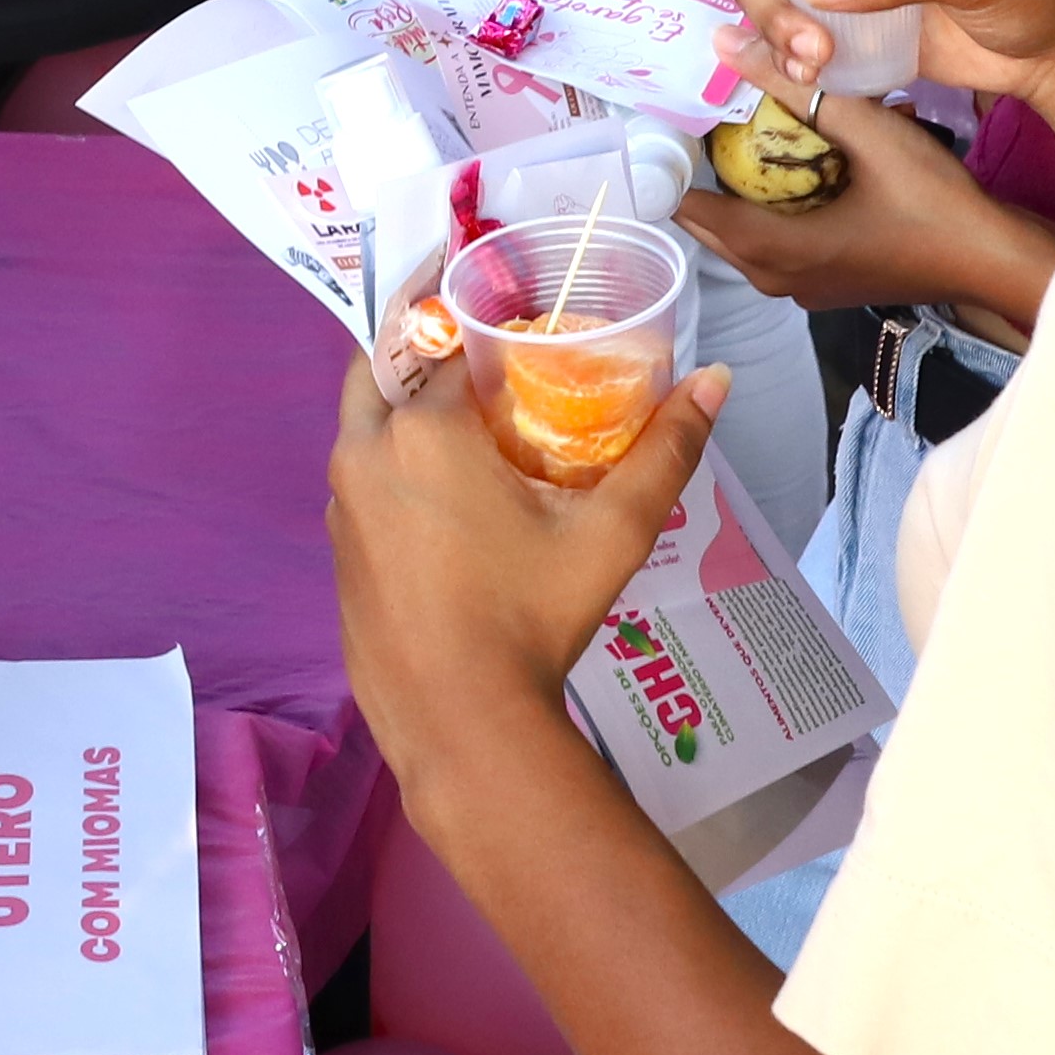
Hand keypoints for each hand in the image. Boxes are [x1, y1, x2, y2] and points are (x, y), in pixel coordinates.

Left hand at [327, 344, 729, 784]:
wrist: (461, 722)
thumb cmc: (533, 617)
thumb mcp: (612, 532)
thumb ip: (666, 450)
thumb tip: (717, 378)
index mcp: (422, 430)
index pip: (445, 344)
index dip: (482, 333)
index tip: (514, 332)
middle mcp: (363, 453)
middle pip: (385, 369)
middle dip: (426, 355)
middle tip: (484, 368)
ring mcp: (339, 507)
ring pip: (366, 428)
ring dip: (406, 413)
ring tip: (473, 429)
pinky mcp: (337, 553)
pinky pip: (361, 484)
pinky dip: (393, 471)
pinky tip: (448, 503)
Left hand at [676, 95, 1054, 321]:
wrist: (996, 259)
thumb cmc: (938, 202)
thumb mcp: (868, 132)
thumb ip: (798, 87)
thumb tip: (730, 42)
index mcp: (778, 251)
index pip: (692, 209)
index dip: (670, 165)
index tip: (662, 118)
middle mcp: (779, 279)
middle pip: (710, 226)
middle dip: (697, 175)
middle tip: (695, 115)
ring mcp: (804, 288)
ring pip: (741, 238)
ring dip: (731, 192)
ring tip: (729, 133)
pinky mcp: (828, 283)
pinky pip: (773, 245)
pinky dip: (764, 209)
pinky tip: (778, 166)